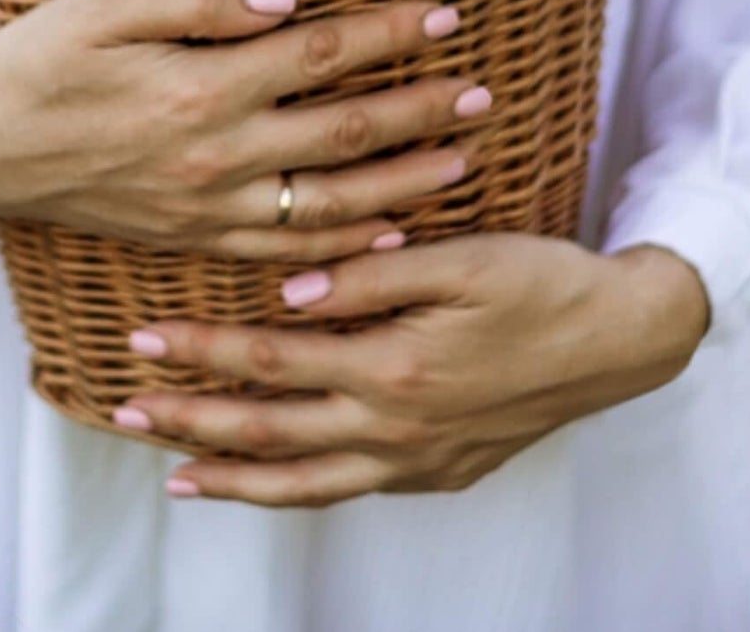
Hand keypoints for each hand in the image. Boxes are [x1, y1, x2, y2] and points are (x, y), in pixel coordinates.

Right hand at [0, 0, 486, 261]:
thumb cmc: (41, 60)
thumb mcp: (106, 6)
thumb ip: (200, 0)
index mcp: (201, 91)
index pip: (319, 57)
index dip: (387, 35)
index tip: (444, 16)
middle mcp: (217, 158)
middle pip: (344, 136)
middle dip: (420, 113)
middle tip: (481, 94)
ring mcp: (209, 208)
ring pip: (329, 205)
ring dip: (403, 184)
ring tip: (461, 163)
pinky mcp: (195, 236)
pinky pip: (286, 251)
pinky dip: (343, 246)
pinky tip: (386, 233)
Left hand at [117, 234, 709, 505]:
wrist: (623, 339)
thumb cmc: (543, 285)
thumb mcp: (463, 260)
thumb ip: (370, 277)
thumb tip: (288, 294)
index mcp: (393, 367)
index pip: (270, 362)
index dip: (202, 351)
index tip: (144, 338)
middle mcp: (395, 427)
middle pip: (269, 433)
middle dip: (190, 419)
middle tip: (127, 409)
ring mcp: (417, 460)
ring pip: (305, 483)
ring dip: (234, 476)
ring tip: (177, 474)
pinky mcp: (439, 472)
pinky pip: (351, 490)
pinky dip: (300, 489)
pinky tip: (274, 480)